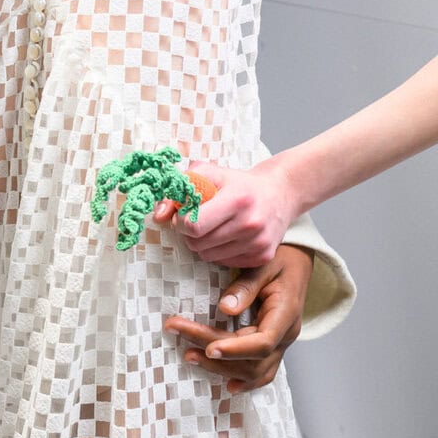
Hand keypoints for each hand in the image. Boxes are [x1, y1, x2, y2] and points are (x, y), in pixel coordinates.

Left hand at [151, 159, 293, 267]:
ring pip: (209, 256)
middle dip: (190, 233)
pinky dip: (219, 252)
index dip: (180, 221)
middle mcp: (250, 223)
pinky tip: (227, 236)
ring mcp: (258, 243)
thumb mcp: (210, 174)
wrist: (280, 193)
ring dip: (203, 244)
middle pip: (198, 243)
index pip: (194, 225)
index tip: (183, 215)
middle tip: (197, 221)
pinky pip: (224, 263)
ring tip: (213, 227)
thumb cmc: (239, 183)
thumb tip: (158, 215)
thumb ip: (180, 189)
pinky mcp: (263, 257)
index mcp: (237, 199)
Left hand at [163, 244, 314, 393]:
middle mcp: (286, 335)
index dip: (235, 350)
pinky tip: (227, 385)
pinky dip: (245, 380)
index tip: (208, 348)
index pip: (263, 342)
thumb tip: (224, 308)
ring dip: (222, 368)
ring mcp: (281, 344)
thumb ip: (246, 286)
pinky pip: (261, 370)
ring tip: (189, 355)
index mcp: (286, 314)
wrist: (298, 263)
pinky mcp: (272, 346)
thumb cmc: (281, 259)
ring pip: (255, 371)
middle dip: (215, 354)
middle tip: (179, 333)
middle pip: (252, 359)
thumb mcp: (264, 264)